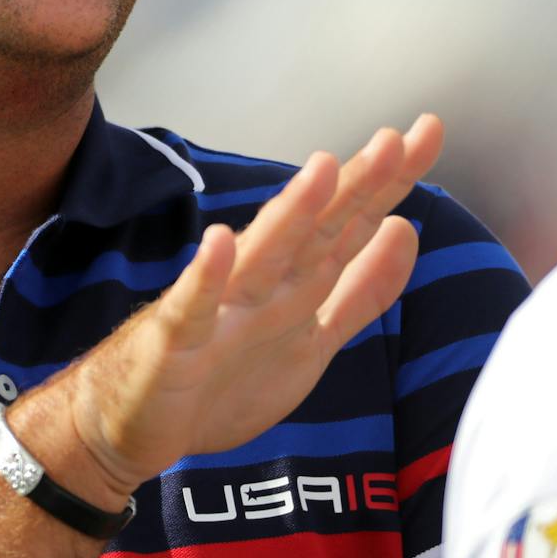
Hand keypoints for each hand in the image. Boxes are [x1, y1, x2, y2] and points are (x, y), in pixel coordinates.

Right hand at [53, 114, 443, 500]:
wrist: (129, 424)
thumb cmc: (219, 377)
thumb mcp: (312, 337)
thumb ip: (360, 290)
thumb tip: (406, 228)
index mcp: (295, 283)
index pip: (350, 224)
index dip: (389, 183)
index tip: (427, 133)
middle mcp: (261, 284)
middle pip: (317, 230)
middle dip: (355, 186)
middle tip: (393, 139)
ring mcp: (218, 309)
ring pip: (262, 257)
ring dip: (291, 214)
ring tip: (323, 169)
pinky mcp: (174, 341)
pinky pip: (193, 308)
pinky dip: (206, 278)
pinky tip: (220, 243)